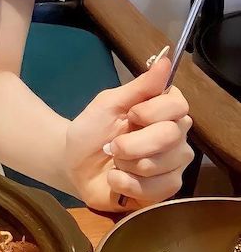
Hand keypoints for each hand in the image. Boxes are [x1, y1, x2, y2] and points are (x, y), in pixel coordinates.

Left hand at [64, 56, 193, 210]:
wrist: (74, 163)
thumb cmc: (92, 129)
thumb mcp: (108, 103)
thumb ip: (139, 86)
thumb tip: (165, 61)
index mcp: (163, 110)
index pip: (179, 105)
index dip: (154, 111)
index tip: (131, 114)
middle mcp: (176, 136)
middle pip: (171, 136)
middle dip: (133, 142)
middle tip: (113, 144)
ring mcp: (174, 165)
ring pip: (161, 165)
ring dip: (127, 163)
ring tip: (115, 160)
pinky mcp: (167, 190)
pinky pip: (155, 188)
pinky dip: (126, 183)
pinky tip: (116, 178)